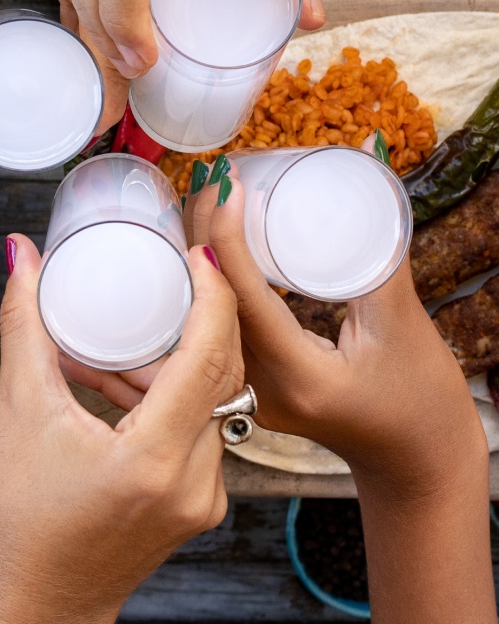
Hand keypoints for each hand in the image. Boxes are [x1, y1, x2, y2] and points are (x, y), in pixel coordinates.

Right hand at [0, 235, 238, 623]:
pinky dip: (174, 398)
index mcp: (156, 457)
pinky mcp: (199, 507)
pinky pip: (202, 432)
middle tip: (174, 271)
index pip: (209, 354)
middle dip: (204, 315)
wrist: (37, 609)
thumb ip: (25, 326)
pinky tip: (130, 383)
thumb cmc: (22, 521)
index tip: (197, 253)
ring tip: (133, 329)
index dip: (211, 294)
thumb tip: (23, 253)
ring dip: (184, 359)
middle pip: (223, 373)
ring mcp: (204, 498)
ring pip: (214, 403)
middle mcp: (195, 479)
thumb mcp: (19, 413)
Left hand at [186, 158, 484, 496]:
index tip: (228, 183)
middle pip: (211, 300)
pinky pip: (216, 329)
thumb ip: (383, 246)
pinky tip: (211, 246)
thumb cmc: (422, 401)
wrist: (418, 466)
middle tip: (212, 177)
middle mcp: (257, 388)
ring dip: (201, 256)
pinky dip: (213, 285)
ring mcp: (247, 393)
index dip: (227, 235)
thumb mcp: (404, 323)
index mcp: (293, 375)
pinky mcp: (248, 389)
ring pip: (206, 314)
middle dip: (202, 234)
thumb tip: (372, 157)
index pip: (241, 295)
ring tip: (207, 198)